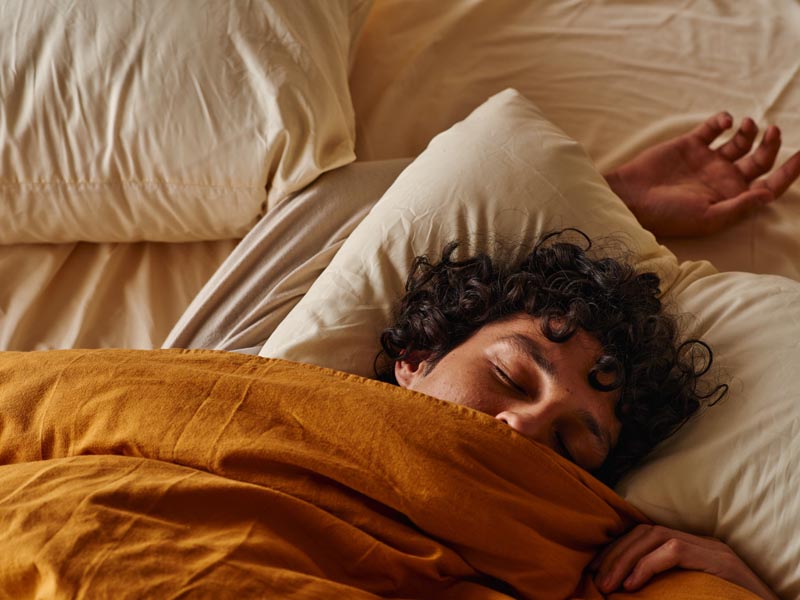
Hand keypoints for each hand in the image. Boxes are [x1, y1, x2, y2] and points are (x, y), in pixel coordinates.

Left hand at [589, 524, 777, 598]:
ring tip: (608, 585)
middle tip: (596, 580)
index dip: (617, 549)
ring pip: (655, 537)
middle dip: (615, 554)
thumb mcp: (690, 592)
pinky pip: (672, 551)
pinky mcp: (717, 559)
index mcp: (692, 548)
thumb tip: (627, 590)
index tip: (596, 569)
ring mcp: (710, 548)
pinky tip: (631, 585)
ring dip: (625, 559)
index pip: (645, 535)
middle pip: (645, 532)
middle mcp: (700, 541)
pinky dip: (646, 565)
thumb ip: (665, 584)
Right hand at [604, 112, 799, 236]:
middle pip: (760, 159)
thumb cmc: (667, 215)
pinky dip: (722, 121)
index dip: (789, 172)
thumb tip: (770, 195)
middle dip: (772, 144)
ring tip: (745, 125)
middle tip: (773, 131)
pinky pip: (712, 129)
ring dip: (749, 131)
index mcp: (731, 197)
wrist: (631, 198)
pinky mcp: (690, 145)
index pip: (770, 184)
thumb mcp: (706, 218)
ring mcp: (706, 161)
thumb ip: (739, 206)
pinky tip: (723, 122)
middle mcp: (722, 178)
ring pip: (740, 141)